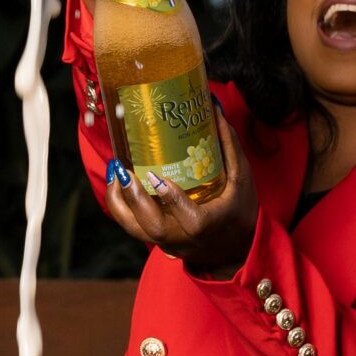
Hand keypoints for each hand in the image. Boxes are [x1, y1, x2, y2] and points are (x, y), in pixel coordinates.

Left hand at [103, 114, 258, 273]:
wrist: (235, 247)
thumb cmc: (240, 211)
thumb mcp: (241, 178)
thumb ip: (227, 145)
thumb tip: (213, 108)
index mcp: (209, 225)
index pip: (190, 219)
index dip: (173, 200)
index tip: (156, 177)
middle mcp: (184, 238)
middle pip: (152, 227)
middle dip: (133, 199)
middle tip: (121, 170)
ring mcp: (167, 242)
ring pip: (135, 230)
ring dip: (118, 201)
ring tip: (113, 171)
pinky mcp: (156, 241)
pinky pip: (132, 226)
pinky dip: (120, 205)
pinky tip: (116, 181)